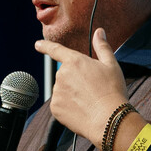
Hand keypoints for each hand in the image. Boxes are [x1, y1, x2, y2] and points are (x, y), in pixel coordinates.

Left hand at [33, 28, 129, 146]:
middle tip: (92, 90)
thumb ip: (102, 47)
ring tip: (89, 102)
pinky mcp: (55, 108)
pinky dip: (69, 108)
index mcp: (74, 61)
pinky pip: (60, 105)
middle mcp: (61, 74)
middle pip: (65, 75)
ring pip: (63, 91)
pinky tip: (82, 111)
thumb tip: (99, 32)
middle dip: (75, 81)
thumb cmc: (112, 91)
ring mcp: (57, 92)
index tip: (37, 45)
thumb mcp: (111, 65)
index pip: (56, 50)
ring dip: (72, 94)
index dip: (45, 46)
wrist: (108, 119)